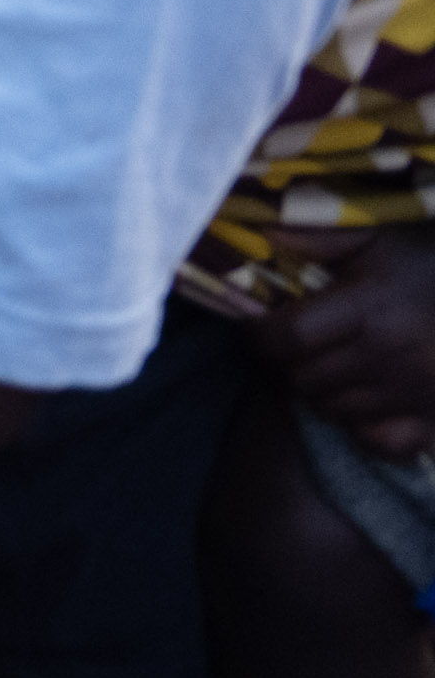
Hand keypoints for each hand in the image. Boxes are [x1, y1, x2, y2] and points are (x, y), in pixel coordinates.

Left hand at [261, 224, 434, 459]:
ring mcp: (415, 396)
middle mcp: (390, 359)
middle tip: (293, 345)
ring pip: (333, 410)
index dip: (261, 335)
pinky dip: (362, 427)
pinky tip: (365, 400)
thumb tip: (261, 235)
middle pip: (303, 378)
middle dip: (286, 362)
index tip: (259, 324)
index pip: (289, 338)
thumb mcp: (378, 237)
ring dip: (320, 391)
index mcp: (370, 310)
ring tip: (330, 365)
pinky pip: (379, 441)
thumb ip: (318, 236)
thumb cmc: (432, 264)